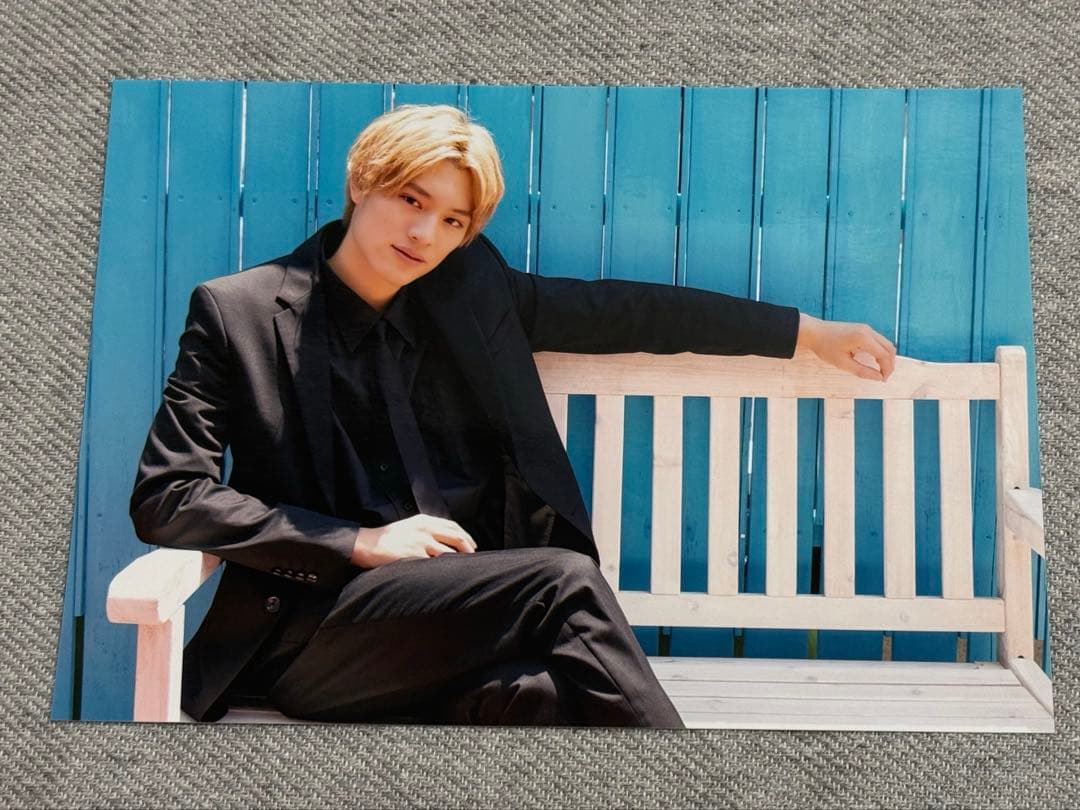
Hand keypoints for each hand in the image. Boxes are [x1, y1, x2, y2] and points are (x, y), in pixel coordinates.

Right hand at [351, 513, 476, 567]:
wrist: (368, 544)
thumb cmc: (388, 537)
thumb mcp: (410, 526)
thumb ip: (427, 529)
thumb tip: (445, 541)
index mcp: (425, 520)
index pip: (453, 526)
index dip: (466, 536)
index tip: (472, 546)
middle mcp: (425, 529)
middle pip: (456, 538)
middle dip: (468, 549)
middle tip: (473, 559)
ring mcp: (420, 542)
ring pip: (448, 553)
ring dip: (457, 562)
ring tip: (462, 570)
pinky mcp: (414, 555)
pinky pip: (433, 564)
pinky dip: (442, 570)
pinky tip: (446, 576)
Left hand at [796, 313, 896, 381]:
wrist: (813, 332)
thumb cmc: (825, 347)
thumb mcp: (842, 363)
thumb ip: (862, 371)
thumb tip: (878, 378)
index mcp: (863, 338)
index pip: (884, 355)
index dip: (887, 369)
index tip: (882, 380)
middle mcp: (867, 331)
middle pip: (889, 348)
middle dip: (889, 363)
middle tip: (883, 377)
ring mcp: (866, 328)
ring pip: (885, 343)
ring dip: (886, 357)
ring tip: (880, 371)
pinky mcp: (862, 329)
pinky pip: (878, 340)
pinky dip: (880, 351)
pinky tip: (874, 361)